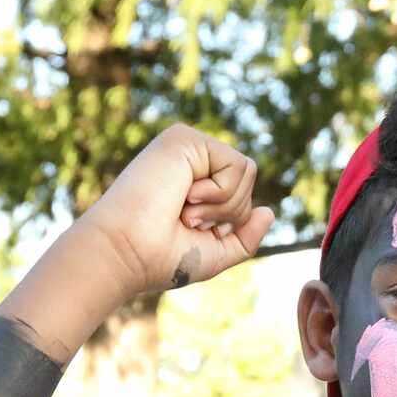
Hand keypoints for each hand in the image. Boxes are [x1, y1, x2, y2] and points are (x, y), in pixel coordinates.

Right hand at [76, 125, 274, 300]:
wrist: (127, 253)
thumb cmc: (161, 258)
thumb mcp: (214, 253)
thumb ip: (244, 237)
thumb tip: (269, 211)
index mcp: (195, 183)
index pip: (243, 194)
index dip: (229, 223)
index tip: (192, 231)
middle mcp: (191, 161)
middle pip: (249, 180)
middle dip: (228, 213)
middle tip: (186, 221)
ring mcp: (186, 147)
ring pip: (247, 171)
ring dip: (223, 204)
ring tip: (186, 210)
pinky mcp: (184, 138)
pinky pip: (238, 165)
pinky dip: (219, 193)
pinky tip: (187, 197)